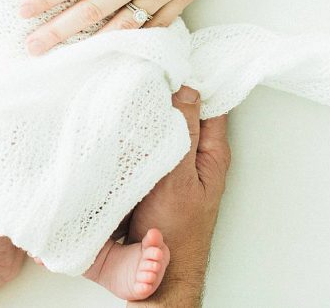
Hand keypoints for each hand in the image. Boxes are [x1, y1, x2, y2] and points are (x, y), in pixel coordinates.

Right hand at [127, 86, 230, 305]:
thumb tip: (186, 88)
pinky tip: (118, 120)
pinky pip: (144, 143)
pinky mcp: (151, 174)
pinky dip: (134, 131)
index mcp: (212, 151)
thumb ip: (183, 133)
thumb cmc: (174, 233)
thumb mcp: (179, 177)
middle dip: (164, 90)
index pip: (208, 100)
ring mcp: (172, 164)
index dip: (190, 77)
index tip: (168, 55)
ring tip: (126, 85)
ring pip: (160, 125)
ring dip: (146, 111)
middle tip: (141, 66)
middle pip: (182, 110)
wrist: (156, 274)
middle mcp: (194, 154)